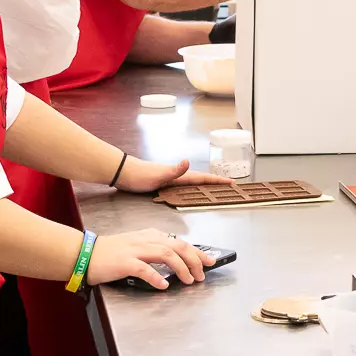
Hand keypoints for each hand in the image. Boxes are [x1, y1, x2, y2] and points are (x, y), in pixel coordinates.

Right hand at [84, 228, 215, 288]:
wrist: (85, 253)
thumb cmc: (110, 252)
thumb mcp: (136, 245)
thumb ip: (155, 249)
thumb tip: (176, 261)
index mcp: (150, 235)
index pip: (180, 241)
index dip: (197, 251)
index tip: (210, 261)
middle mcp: (146, 240)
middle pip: (178, 246)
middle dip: (194, 260)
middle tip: (202, 274)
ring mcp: (135, 250)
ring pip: (166, 255)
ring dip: (181, 268)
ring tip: (189, 280)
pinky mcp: (124, 262)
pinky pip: (144, 269)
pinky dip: (156, 277)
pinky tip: (164, 285)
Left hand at [115, 157, 233, 193]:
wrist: (124, 173)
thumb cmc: (140, 175)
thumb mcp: (158, 174)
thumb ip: (174, 170)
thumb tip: (187, 162)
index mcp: (179, 175)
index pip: (203, 178)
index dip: (217, 181)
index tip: (232, 183)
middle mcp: (177, 176)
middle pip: (201, 180)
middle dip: (216, 183)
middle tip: (229, 187)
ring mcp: (171, 180)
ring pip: (193, 184)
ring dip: (205, 186)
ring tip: (215, 190)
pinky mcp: (164, 185)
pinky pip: (184, 188)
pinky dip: (192, 190)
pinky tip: (190, 193)